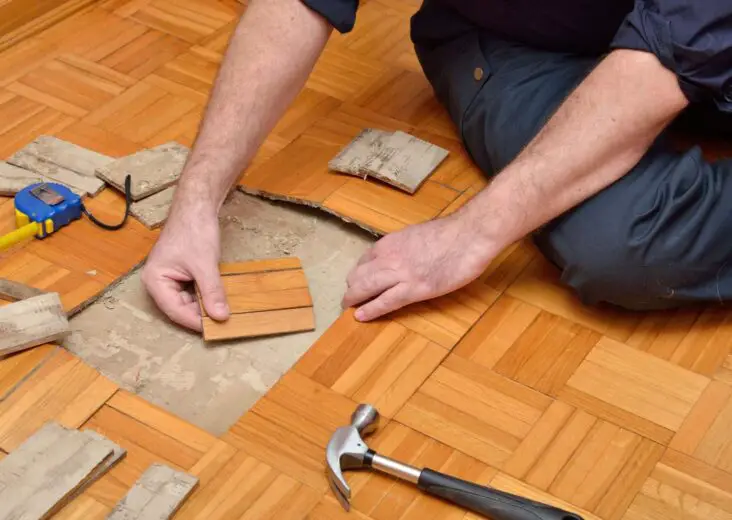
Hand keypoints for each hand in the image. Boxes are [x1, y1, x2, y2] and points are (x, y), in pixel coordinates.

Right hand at [141, 201, 228, 330]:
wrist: (198, 205)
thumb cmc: (194, 230)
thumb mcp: (205, 265)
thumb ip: (212, 292)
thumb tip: (221, 317)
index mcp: (154, 280)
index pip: (174, 311)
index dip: (195, 322)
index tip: (215, 330)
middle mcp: (158, 281)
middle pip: (180, 308)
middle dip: (201, 315)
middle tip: (223, 324)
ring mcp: (169, 277)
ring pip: (188, 301)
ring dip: (205, 306)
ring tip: (224, 313)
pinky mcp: (181, 272)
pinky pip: (193, 291)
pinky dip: (206, 296)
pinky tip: (220, 299)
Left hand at [342, 213, 496, 320]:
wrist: (469, 234)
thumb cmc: (451, 233)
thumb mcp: (417, 234)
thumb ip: (404, 247)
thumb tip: (402, 257)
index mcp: (390, 242)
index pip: (364, 260)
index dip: (359, 273)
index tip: (357, 281)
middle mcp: (389, 257)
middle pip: (359, 276)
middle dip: (351, 288)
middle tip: (348, 299)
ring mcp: (400, 274)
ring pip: (366, 288)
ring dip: (354, 300)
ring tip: (348, 308)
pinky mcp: (414, 289)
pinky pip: (385, 302)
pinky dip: (370, 310)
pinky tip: (361, 316)